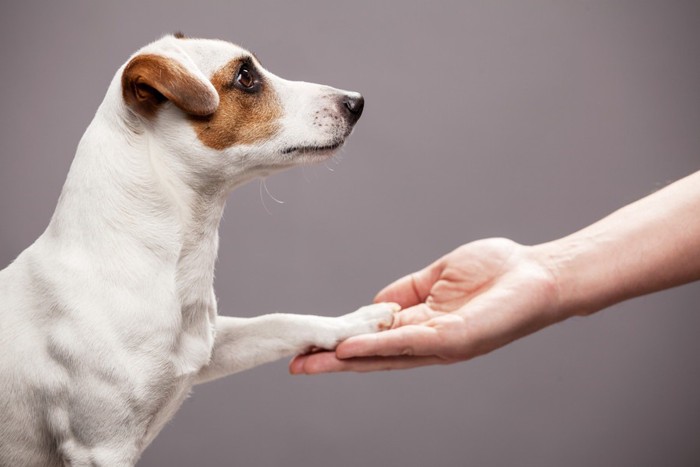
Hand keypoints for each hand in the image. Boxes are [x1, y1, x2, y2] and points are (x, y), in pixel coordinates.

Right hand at [289, 238, 563, 372]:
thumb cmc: (496, 271)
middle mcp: (428, 341)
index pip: (374, 337)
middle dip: (333, 361)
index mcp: (423, 325)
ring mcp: (440, 343)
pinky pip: (409, 343)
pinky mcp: (454, 339)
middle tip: (296, 365)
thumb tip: (373, 303)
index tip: (310, 343)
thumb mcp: (438, 276)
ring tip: (311, 362)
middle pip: (373, 355)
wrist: (538, 273)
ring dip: (346, 360)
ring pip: (384, 356)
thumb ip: (405, 291)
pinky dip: (377, 347)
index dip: (342, 340)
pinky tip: (349, 350)